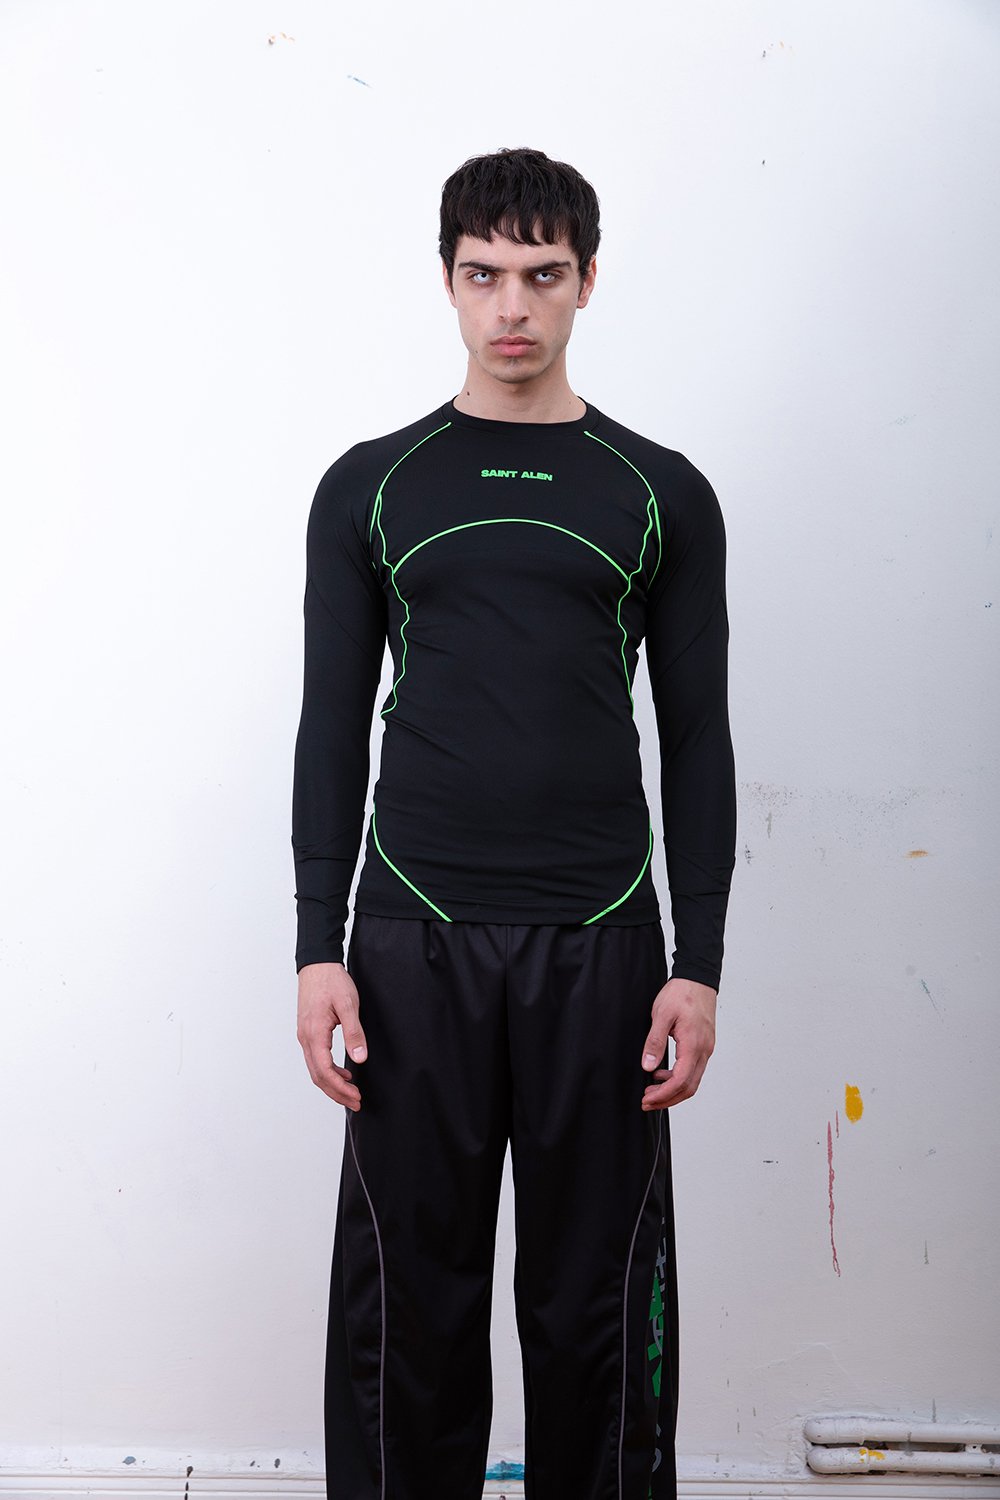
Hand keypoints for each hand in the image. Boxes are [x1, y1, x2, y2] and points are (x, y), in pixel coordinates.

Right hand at [297, 962, 367, 1110]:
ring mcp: (304, 1036)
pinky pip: (315, 1059)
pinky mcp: (308, 1032)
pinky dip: (328, 1071)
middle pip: (318, 1076)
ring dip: (332, 1084)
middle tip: (356, 1102)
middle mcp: (305, 1038)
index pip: (325, 1071)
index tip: (356, 1097)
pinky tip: (343, 1072)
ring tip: (351, 1093)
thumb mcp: (348, 1005)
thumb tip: (359, 1059)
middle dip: (336, 1093)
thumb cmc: (332, 981)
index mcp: (314, 1034)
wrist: (317, 964)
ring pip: (315, 1069)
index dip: (340, 1088)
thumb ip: (354, 1033)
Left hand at [639, 977, 716, 1109]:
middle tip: (647, 1102)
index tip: (647, 1100)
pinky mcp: (703, 1045)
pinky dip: (677, 1077)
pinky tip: (661, 1073)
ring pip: (692, 1080)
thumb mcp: (661, 1015)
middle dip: (667, 1099)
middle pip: (689, 1087)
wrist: (698, 978)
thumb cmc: (681, 993)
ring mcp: (706, 1048)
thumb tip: (648, 1066)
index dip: (663, 1095)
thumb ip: (655, 1042)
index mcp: (693, 1045)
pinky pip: (693, 1069)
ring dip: (672, 1090)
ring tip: (651, 1090)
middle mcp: (704, 1050)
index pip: (680, 1081)